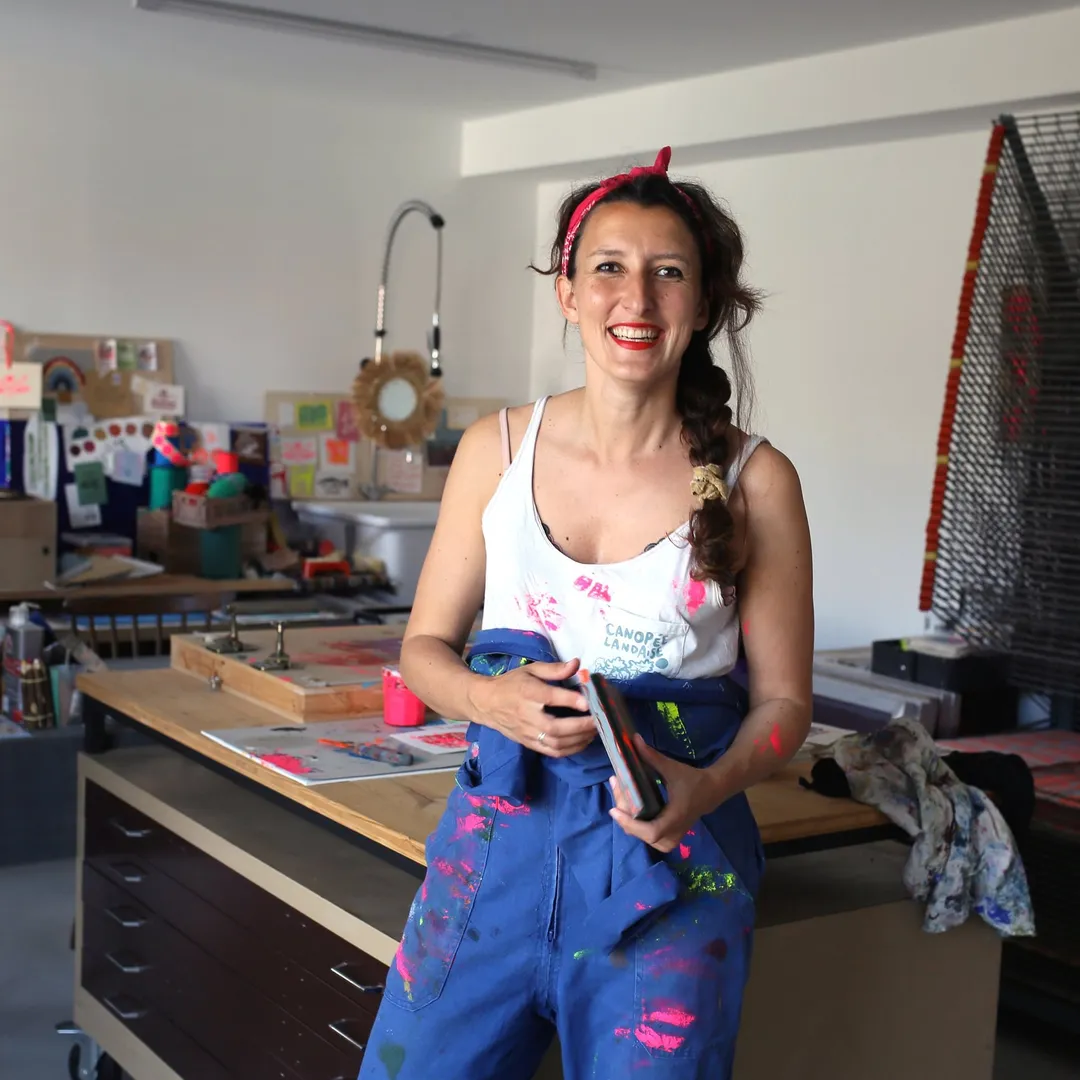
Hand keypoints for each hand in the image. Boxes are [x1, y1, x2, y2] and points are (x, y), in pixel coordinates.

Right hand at [467, 658, 594, 757]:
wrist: (486, 703)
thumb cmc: (511, 683)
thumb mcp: (531, 669)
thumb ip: (555, 668)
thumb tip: (577, 664)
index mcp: (528, 693)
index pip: (551, 698)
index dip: (571, 701)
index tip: (589, 701)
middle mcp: (527, 715)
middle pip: (555, 728)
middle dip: (580, 726)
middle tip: (599, 721)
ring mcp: (527, 732)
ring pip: (555, 744)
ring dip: (578, 740)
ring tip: (594, 731)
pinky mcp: (528, 743)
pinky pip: (552, 752)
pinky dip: (570, 750)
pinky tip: (582, 742)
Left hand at [609, 735, 724, 852]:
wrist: (712, 791)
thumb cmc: (693, 780)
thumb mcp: (672, 768)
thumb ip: (652, 757)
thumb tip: (634, 740)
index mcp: (675, 818)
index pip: (651, 832)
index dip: (630, 824)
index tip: (614, 810)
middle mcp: (673, 832)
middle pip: (642, 834)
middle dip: (624, 814)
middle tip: (616, 788)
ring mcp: (672, 838)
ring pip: (644, 838)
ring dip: (629, 822)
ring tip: (620, 801)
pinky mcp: (671, 836)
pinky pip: (649, 837)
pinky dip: (637, 827)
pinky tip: (629, 811)